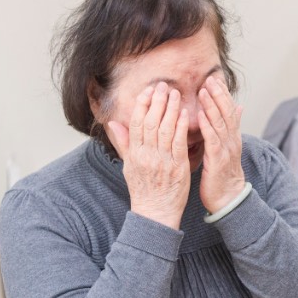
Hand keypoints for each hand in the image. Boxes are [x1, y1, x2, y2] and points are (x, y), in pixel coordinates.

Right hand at [106, 83, 190, 228]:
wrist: (155, 212)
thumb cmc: (143, 190)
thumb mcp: (128, 166)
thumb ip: (123, 143)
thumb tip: (112, 124)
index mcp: (135, 153)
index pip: (136, 123)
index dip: (143, 104)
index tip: (149, 90)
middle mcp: (147, 155)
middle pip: (151, 122)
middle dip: (157, 101)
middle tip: (164, 86)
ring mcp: (162, 160)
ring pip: (165, 129)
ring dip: (171, 109)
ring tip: (176, 94)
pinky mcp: (177, 166)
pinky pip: (179, 143)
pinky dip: (181, 127)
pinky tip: (185, 113)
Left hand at [197, 75, 246, 213]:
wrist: (228, 199)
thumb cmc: (223, 174)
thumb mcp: (228, 148)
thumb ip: (230, 128)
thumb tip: (239, 107)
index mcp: (233, 138)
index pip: (229, 111)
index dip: (223, 95)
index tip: (214, 79)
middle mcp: (232, 141)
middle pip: (227, 113)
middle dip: (218, 95)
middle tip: (209, 79)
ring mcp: (226, 151)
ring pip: (220, 124)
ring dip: (212, 106)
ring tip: (204, 91)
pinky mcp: (218, 161)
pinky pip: (213, 141)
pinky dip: (207, 127)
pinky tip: (201, 116)